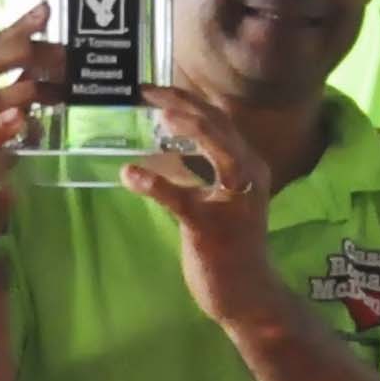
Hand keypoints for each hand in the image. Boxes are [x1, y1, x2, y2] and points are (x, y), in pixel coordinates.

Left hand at [120, 86, 283, 332]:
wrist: (246, 292)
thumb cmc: (226, 246)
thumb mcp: (216, 199)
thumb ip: (198, 171)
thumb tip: (164, 144)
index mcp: (248, 166)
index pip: (220, 121)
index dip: (188, 100)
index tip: (156, 88)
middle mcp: (249, 176)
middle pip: (219, 126)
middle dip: (184, 103)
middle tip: (146, 89)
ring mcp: (234, 201)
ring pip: (216, 150)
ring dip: (186, 127)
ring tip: (154, 113)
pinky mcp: (212, 227)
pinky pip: (182, 198)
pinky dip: (155, 183)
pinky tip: (130, 175)